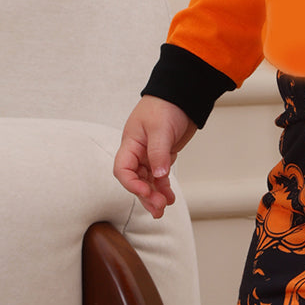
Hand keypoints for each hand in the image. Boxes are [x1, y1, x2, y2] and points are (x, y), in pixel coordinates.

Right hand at [113, 96, 196, 218]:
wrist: (182, 96)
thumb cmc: (165, 105)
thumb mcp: (160, 129)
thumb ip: (158, 152)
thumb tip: (158, 174)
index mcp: (131, 144)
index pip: (122, 169)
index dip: (131, 184)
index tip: (146, 192)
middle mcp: (138, 152)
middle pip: (136, 180)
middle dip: (145, 195)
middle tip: (158, 208)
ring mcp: (150, 155)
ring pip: (148, 181)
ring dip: (155, 196)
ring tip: (163, 208)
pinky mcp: (162, 156)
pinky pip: (159, 177)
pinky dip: (164, 188)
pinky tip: (170, 198)